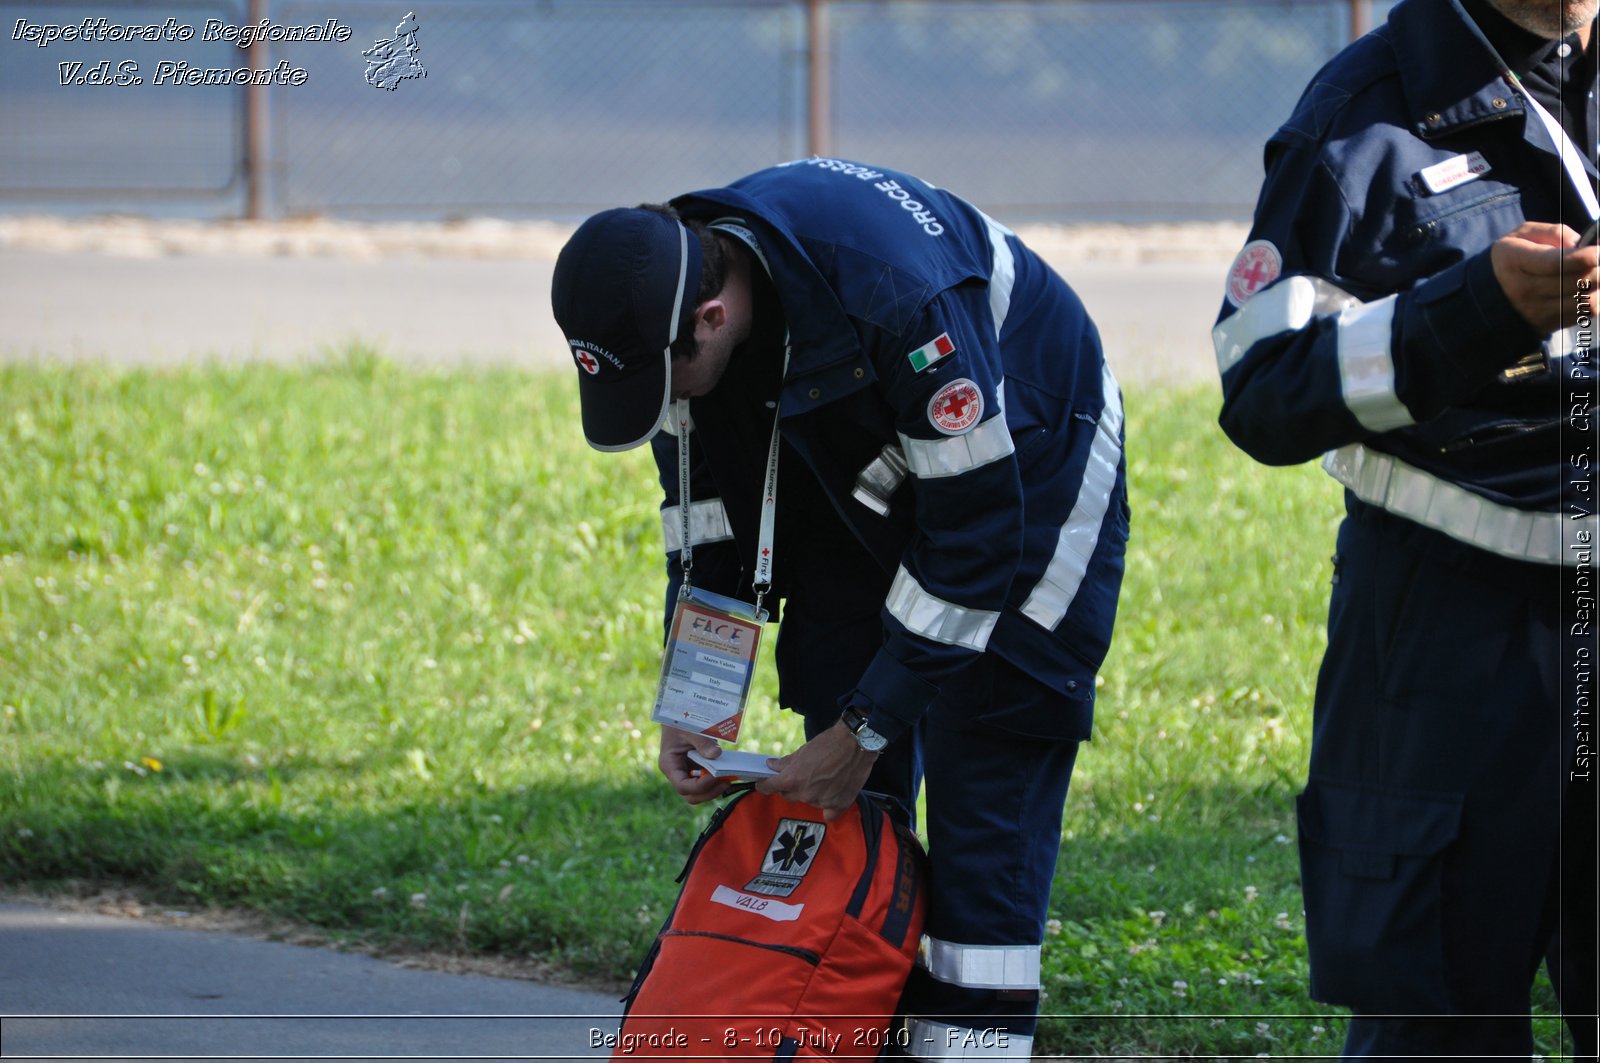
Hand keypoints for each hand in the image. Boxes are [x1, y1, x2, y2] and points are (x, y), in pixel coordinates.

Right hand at [658, 726, 732, 804]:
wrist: (678, 717)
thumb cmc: (680, 722)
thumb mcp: (690, 730)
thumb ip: (702, 742)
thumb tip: (716, 754)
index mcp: (669, 765)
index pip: (683, 786)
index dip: (700, 786)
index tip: (715, 777)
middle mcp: (676, 774)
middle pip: (691, 796)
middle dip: (709, 792)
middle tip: (726, 782)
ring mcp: (686, 774)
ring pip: (699, 793)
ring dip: (714, 789)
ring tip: (729, 778)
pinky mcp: (696, 771)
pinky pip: (706, 784)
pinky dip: (716, 782)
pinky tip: (727, 774)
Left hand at [756, 722, 878, 821]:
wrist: (856, 743)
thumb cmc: (829, 744)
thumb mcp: (802, 751)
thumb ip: (785, 762)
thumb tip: (771, 765)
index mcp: (792, 779)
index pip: (769, 787)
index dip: (764, 785)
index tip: (763, 784)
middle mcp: (805, 794)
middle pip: (788, 795)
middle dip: (790, 787)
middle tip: (800, 776)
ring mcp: (822, 802)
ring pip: (809, 801)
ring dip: (811, 793)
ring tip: (823, 778)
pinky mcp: (839, 805)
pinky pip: (828, 814)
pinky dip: (828, 807)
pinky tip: (831, 796)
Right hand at [1490, 221, 1599, 333]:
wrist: (1489, 294)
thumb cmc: (1512, 257)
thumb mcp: (1523, 234)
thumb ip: (1554, 232)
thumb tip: (1581, 244)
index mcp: (1514, 261)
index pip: (1556, 264)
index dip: (1585, 257)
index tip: (1598, 251)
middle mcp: (1523, 290)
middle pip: (1577, 282)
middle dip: (1598, 270)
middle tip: (1599, 261)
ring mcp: (1535, 311)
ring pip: (1586, 301)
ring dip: (1599, 286)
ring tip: (1596, 275)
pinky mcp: (1546, 325)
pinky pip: (1584, 314)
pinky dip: (1594, 300)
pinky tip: (1590, 290)